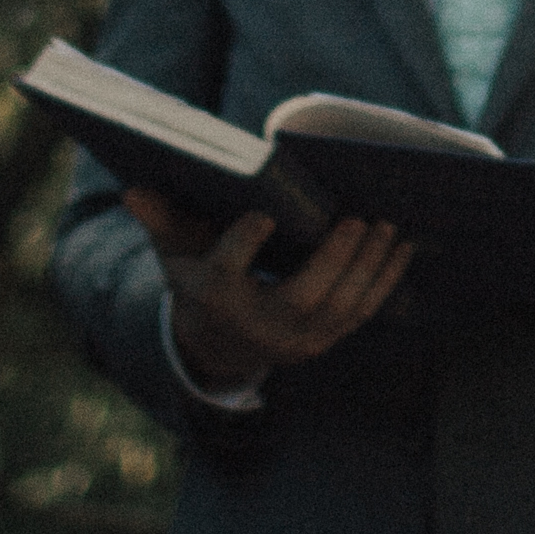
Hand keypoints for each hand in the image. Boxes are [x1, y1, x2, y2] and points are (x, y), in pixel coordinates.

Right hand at [129, 191, 413, 391]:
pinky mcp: (324, 340)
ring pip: (341, 307)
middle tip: (356, 219)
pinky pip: (361, 312)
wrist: (217, 343)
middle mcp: (258, 326)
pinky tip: (401, 246)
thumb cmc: (198, 280)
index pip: (227, 273)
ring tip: (387, 226)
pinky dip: (385, 280)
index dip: (243, 246)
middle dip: (334, 259)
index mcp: (215, 298)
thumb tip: (133, 189)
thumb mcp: (174, 253)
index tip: (262, 216)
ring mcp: (296, 340)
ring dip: (369, 267)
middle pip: (302, 296)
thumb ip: (160, 219)